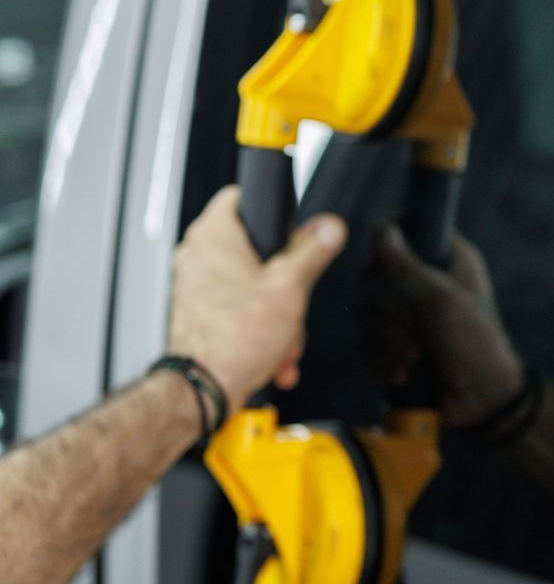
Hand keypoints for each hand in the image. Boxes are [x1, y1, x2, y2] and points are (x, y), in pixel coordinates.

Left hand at [167, 185, 344, 411]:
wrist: (204, 387)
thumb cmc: (233, 338)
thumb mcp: (290, 287)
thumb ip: (311, 251)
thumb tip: (328, 227)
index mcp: (214, 236)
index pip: (241, 196)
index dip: (272, 211)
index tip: (290, 230)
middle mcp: (197, 255)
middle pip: (255, 248)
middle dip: (285, 282)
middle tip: (294, 298)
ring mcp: (195, 284)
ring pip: (250, 284)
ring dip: (278, 313)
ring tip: (284, 337)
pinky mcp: (198, 311)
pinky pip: (238, 308)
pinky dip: (259, 327)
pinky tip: (274, 351)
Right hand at [364, 226, 522, 426]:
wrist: (481, 402)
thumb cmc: (475, 345)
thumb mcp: (443, 301)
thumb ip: (407, 267)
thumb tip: (383, 230)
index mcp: (444, 258)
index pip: (400, 229)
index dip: (387, 246)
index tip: (390, 271)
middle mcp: (422, 281)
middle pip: (372, 278)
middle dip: (391, 313)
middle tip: (417, 332)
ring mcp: (405, 315)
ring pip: (365, 314)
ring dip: (388, 342)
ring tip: (416, 357)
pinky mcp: (392, 346)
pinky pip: (365, 345)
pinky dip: (383, 362)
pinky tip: (406, 373)